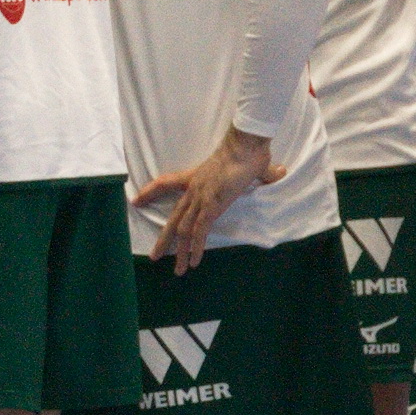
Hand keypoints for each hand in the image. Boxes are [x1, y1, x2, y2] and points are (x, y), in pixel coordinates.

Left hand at [134, 128, 275, 275]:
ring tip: (178, 270)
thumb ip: (263, 173)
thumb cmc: (249, 150)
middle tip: (154, 256)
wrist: (247, 144)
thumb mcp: (252, 165)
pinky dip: (195, 248)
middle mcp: (194, 189)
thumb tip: (279, 171)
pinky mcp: (211, 205)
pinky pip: (199, 231)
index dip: (150, 191)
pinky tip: (194, 262)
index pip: (166, 182)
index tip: (136, 200)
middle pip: (173, 217)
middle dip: (164, 239)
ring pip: (184, 229)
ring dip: (180, 252)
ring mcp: (201, 198)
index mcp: (196, 178)